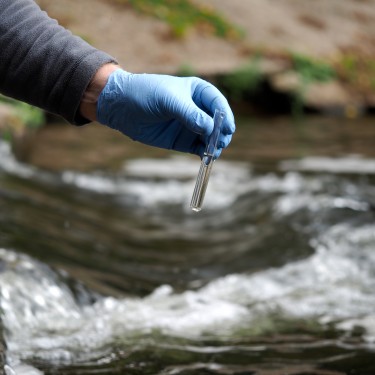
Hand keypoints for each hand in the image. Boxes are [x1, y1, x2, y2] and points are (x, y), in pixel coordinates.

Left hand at [96, 69, 234, 157]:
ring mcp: (191, 126)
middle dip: (221, 133)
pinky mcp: (183, 140)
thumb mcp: (168, 100)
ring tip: (213, 152)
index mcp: (197, 92)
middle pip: (218, 122)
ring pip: (210, 137)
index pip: (217, 103)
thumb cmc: (145, 94)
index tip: (228, 128)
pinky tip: (206, 158)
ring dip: (214, 145)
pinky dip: (204, 153)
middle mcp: (197, 109)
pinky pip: (199, 148)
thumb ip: (190, 114)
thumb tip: (210, 128)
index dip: (225, 116)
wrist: (121, 107)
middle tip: (220, 142)